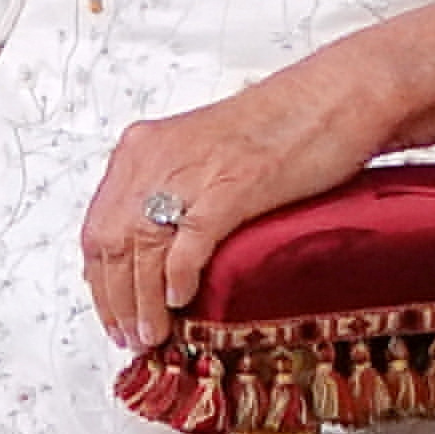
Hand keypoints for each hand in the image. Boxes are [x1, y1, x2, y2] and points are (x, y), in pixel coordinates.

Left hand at [81, 63, 403, 352]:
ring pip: (143, 248)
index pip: (99, 226)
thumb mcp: (204, 156)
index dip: (100, 279)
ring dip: (142, 302)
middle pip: (111, 242)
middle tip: (129, 337)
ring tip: (152, 334)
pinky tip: (179, 301)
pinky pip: (188, 241)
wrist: (335, 96)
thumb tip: (157, 257)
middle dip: (115, 299)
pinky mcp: (232, 185)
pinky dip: (177, 278)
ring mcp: (193, 171)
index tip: (111, 312)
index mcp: (145, 148)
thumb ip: (174, 194)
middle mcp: (157, 156)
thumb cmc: (281, 128)